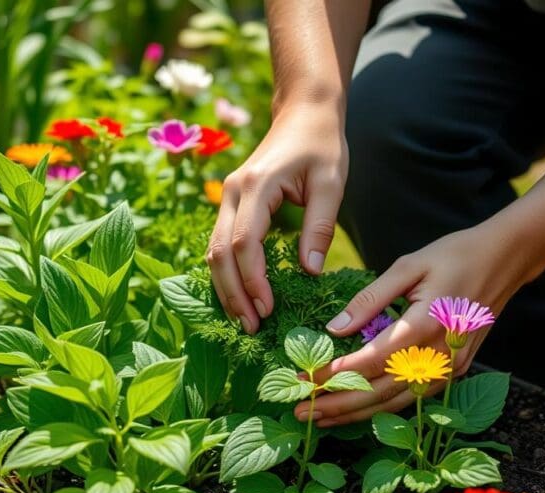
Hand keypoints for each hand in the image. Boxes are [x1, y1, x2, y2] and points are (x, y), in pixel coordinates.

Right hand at [207, 103, 347, 332]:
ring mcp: (227, 197)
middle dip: (233, 294)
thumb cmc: (322, 145)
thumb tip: (310, 273)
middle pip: (220, 253)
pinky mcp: (231, 204)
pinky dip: (226, 273)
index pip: (245, 244)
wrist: (303, 112)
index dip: (253, 281)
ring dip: (226, 288)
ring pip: (214, 251)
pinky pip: (220, 244)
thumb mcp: (331, 183)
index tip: (268, 310)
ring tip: (244, 320)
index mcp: (256, 186)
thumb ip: (320, 227)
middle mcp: (232, 192)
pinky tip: (239, 295)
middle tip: (250, 328)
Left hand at [294, 224, 531, 426]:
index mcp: (424, 324)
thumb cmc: (454, 255)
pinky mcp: (455, 371)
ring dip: (356, 413)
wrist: (505, 260)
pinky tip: (356, 411)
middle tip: (298, 411)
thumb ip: (370, 299)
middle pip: (379, 391)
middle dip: (336, 404)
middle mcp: (439, 354)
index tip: (303, 380)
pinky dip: (382, 408)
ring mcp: (450, 368)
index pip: (369, 360)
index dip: (334, 374)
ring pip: (396, 402)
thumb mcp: (407, 265)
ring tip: (320, 419)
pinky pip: (413, 398)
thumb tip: (334, 327)